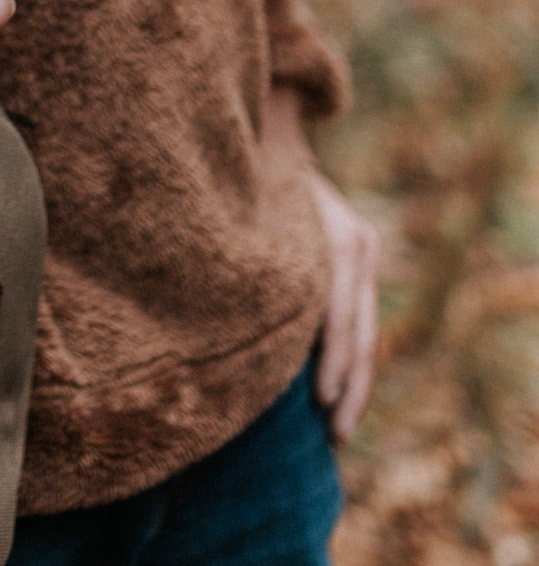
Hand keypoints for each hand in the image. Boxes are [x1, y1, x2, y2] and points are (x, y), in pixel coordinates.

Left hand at [265, 88, 380, 441]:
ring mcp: (361, 250)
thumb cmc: (239, 179)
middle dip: (347, 385)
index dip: (329, 360)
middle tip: (335, 432)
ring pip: (365, 331)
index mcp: (332, 236)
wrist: (269, 133)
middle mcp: (354, 243)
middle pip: (358, 329)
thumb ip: (235, 261)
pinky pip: (358, 321)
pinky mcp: (356, 259)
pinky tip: (338, 399)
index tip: (321, 402)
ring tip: (340, 431)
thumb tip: (201, 318)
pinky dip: (350, 361)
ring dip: (354, 382)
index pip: (337, 312)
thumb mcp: (240, 213)